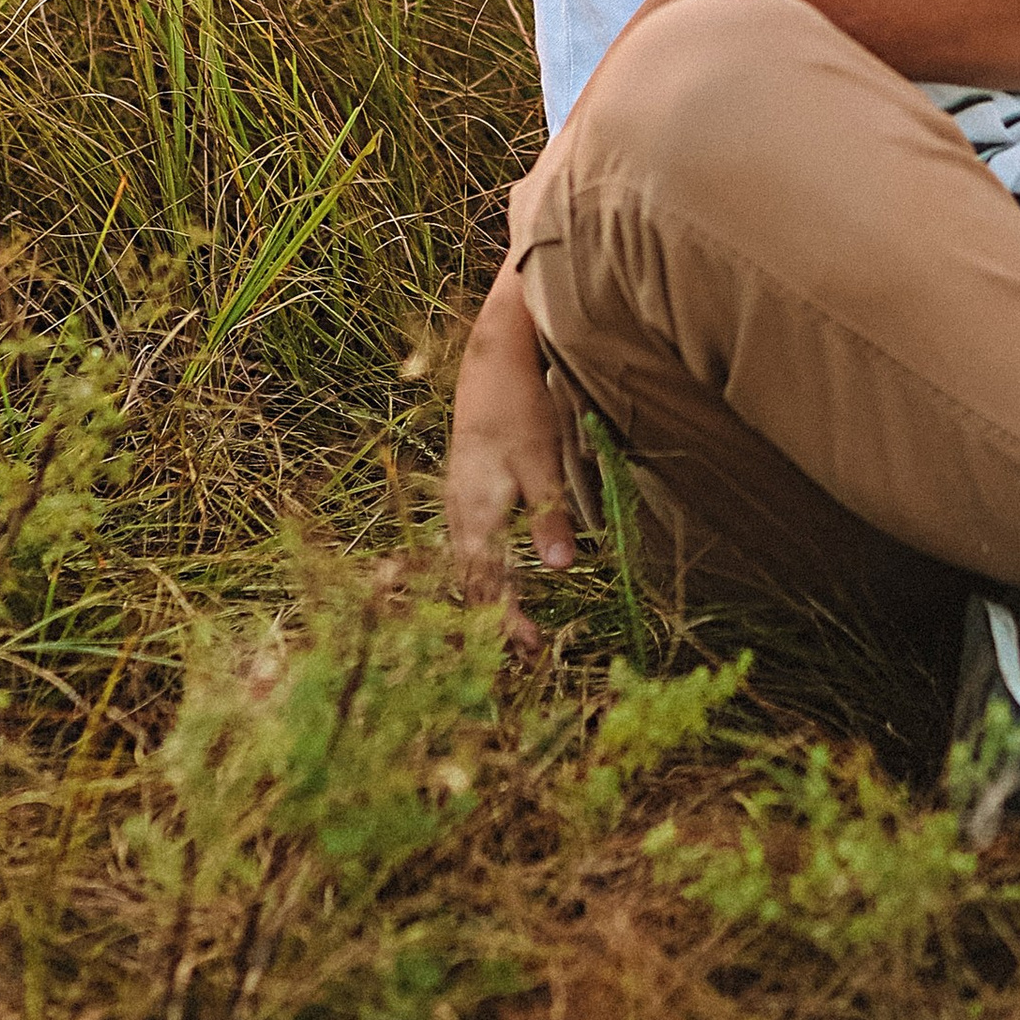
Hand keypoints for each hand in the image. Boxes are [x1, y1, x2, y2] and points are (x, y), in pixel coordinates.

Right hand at [444, 259, 576, 631]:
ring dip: (489, 603)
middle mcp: (460, 517)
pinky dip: (483, 576)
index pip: (487, 587)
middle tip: (528, 656)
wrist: (491, 363)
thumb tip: (562, 568)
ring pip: (468, 569)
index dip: (507, 622)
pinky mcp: (464, 495)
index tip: (531, 649)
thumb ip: (549, 514)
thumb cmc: (518, 410)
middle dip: (497, 623)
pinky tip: (497, 583)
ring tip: (514, 633)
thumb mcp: (541, 460)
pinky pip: (468, 550)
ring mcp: (457, 506)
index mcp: (477, 515)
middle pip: (473, 586)